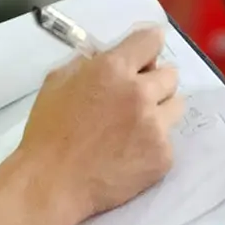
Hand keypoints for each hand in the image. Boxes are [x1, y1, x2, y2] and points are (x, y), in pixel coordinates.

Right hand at [19, 23, 183, 224]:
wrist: (51, 183)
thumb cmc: (48, 131)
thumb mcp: (57, 81)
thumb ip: (87, 63)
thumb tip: (107, 56)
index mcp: (113, 69)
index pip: (151, 40)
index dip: (149, 44)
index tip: (147, 52)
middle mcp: (140, 93)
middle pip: (171, 75)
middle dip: (156, 82)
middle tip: (137, 97)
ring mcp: (155, 126)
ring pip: (176, 107)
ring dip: (160, 111)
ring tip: (137, 127)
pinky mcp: (163, 157)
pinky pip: (168, 142)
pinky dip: (153, 145)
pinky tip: (130, 155)